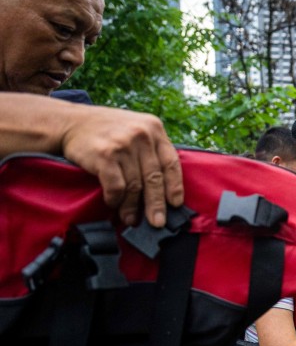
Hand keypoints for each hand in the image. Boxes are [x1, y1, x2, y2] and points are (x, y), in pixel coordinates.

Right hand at [60, 104, 182, 227]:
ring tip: (130, 219)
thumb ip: (151, 151)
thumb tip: (164, 190)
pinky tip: (113, 204)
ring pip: (135, 186)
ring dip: (132, 206)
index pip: (171, 163)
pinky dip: (115, 199)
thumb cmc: (106, 132)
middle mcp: (142, 135)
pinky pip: (117, 187)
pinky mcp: (105, 155)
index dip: (175, 186)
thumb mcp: (135, 129)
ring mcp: (124, 145)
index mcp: (154, 128)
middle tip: (157, 222)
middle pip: (154, 178)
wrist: (70, 122)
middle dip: (156, 204)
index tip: (175, 204)